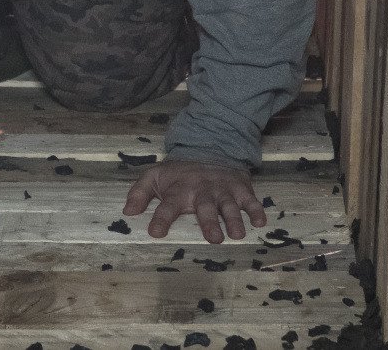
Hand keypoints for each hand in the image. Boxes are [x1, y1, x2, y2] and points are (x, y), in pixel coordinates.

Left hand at [122, 160, 267, 242]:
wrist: (209, 150)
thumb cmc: (179, 173)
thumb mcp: (154, 176)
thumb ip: (139, 193)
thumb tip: (127, 212)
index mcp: (179, 190)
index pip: (168, 206)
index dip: (161, 219)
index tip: (156, 233)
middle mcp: (201, 191)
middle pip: (205, 207)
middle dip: (209, 222)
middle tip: (213, 238)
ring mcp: (223, 190)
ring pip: (229, 205)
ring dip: (234, 219)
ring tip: (237, 234)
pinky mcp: (241, 189)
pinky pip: (251, 200)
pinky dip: (256, 209)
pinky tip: (260, 221)